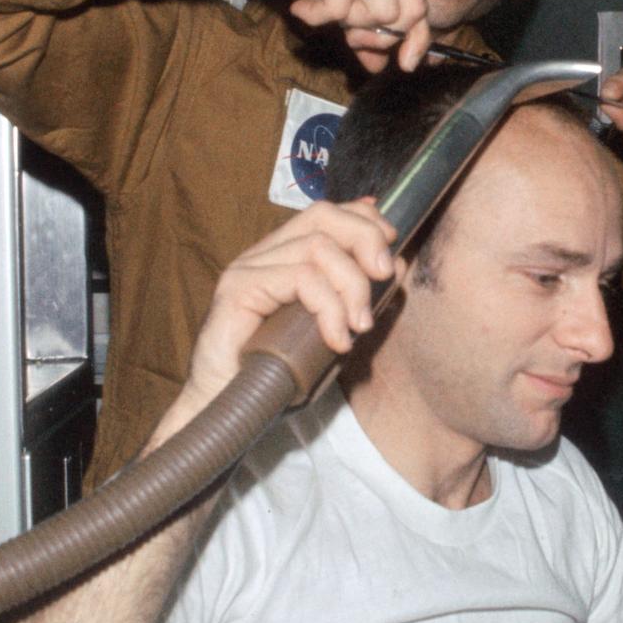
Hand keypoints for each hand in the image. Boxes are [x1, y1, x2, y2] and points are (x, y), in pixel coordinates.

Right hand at [168, 201, 403, 431]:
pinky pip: (299, 278)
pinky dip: (329, 307)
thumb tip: (393, 264)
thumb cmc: (280, 376)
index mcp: (285, 257)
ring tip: (358, 326)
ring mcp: (249, 268)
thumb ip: (357, 297)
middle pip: (323, 216)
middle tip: (385, 277)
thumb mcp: (333, 329)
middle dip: (365, 240)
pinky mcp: (239, 288)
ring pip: (317, 248)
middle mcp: (264, 255)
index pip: (327, 214)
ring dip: (352, 285)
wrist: (229, 409)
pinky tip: (336, 339)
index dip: (365, 221)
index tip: (390, 250)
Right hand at [170, 0, 430, 71]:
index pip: (419, 5)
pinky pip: (340, 10)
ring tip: (319, 4)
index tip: (406, 64)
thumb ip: (361, 27)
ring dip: (344, 21)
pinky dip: (316, 15)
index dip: (417, 39)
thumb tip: (378, 65)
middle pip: (406, 14)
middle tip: (346, 34)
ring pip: (379, 15)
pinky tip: (301, 4)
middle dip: (375, 35)